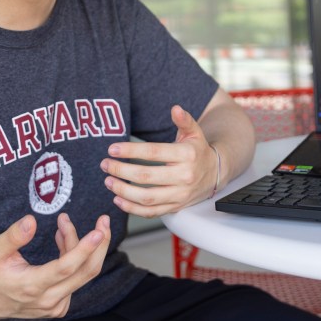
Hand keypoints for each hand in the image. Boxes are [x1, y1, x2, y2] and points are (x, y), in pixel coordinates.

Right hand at [0, 212, 110, 319]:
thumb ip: (13, 236)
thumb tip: (31, 220)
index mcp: (31, 286)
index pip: (66, 268)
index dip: (84, 248)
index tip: (98, 231)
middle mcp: (48, 300)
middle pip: (86, 272)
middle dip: (99, 244)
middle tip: (103, 221)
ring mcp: (55, 306)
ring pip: (81, 273)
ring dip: (79, 246)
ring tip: (63, 224)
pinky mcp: (59, 306)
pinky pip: (75, 279)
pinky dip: (74, 258)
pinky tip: (62, 242)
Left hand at [100, 105, 217, 216]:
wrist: (215, 174)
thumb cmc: (198, 151)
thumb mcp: (194, 133)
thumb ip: (184, 120)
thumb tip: (175, 108)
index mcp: (187, 155)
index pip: (154, 152)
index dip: (131, 151)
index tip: (112, 149)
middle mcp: (184, 177)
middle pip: (146, 176)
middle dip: (121, 170)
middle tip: (105, 164)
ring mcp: (180, 194)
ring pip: (147, 197)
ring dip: (123, 191)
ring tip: (108, 181)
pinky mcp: (175, 207)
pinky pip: (151, 212)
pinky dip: (132, 209)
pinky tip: (118, 199)